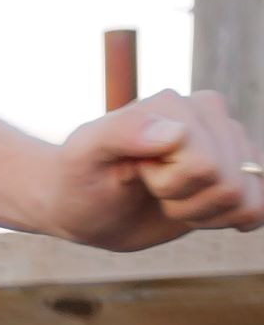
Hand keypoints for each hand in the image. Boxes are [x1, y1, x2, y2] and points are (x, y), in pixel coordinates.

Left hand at [41, 85, 262, 251]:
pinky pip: (260, 204)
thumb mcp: (83, 154)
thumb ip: (122, 132)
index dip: (168, 184)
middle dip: (184, 202)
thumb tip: (176, 132)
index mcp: (176, 104)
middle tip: (149, 190)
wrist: (84, 203)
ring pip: (246, 197)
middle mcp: (209, 115)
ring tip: (167, 198)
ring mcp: (227, 142)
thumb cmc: (79, 177)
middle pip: (229, 184)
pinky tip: (196, 209)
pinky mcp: (237, 170)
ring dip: (202, 212)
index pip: (205, 164)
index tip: (135, 173)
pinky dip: (229, 219)